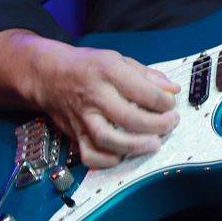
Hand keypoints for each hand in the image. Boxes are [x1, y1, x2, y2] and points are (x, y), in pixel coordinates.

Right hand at [27, 42, 180, 168]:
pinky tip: (124, 154)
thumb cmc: (88, 66)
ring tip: (154, 144)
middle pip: (127, 117)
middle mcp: (94, 95)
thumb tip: (172, 90)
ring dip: (135, 145)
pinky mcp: (74, 134)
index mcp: (108, 71)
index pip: (142, 90)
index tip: (171, 105)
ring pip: (108, 138)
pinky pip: (90, 154)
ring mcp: (83, 117)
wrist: (49, 76)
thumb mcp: (119, 60)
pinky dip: (108, 160)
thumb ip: (147, 75)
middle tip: (170, 124)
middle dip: (155, 124)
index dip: (163, 101)